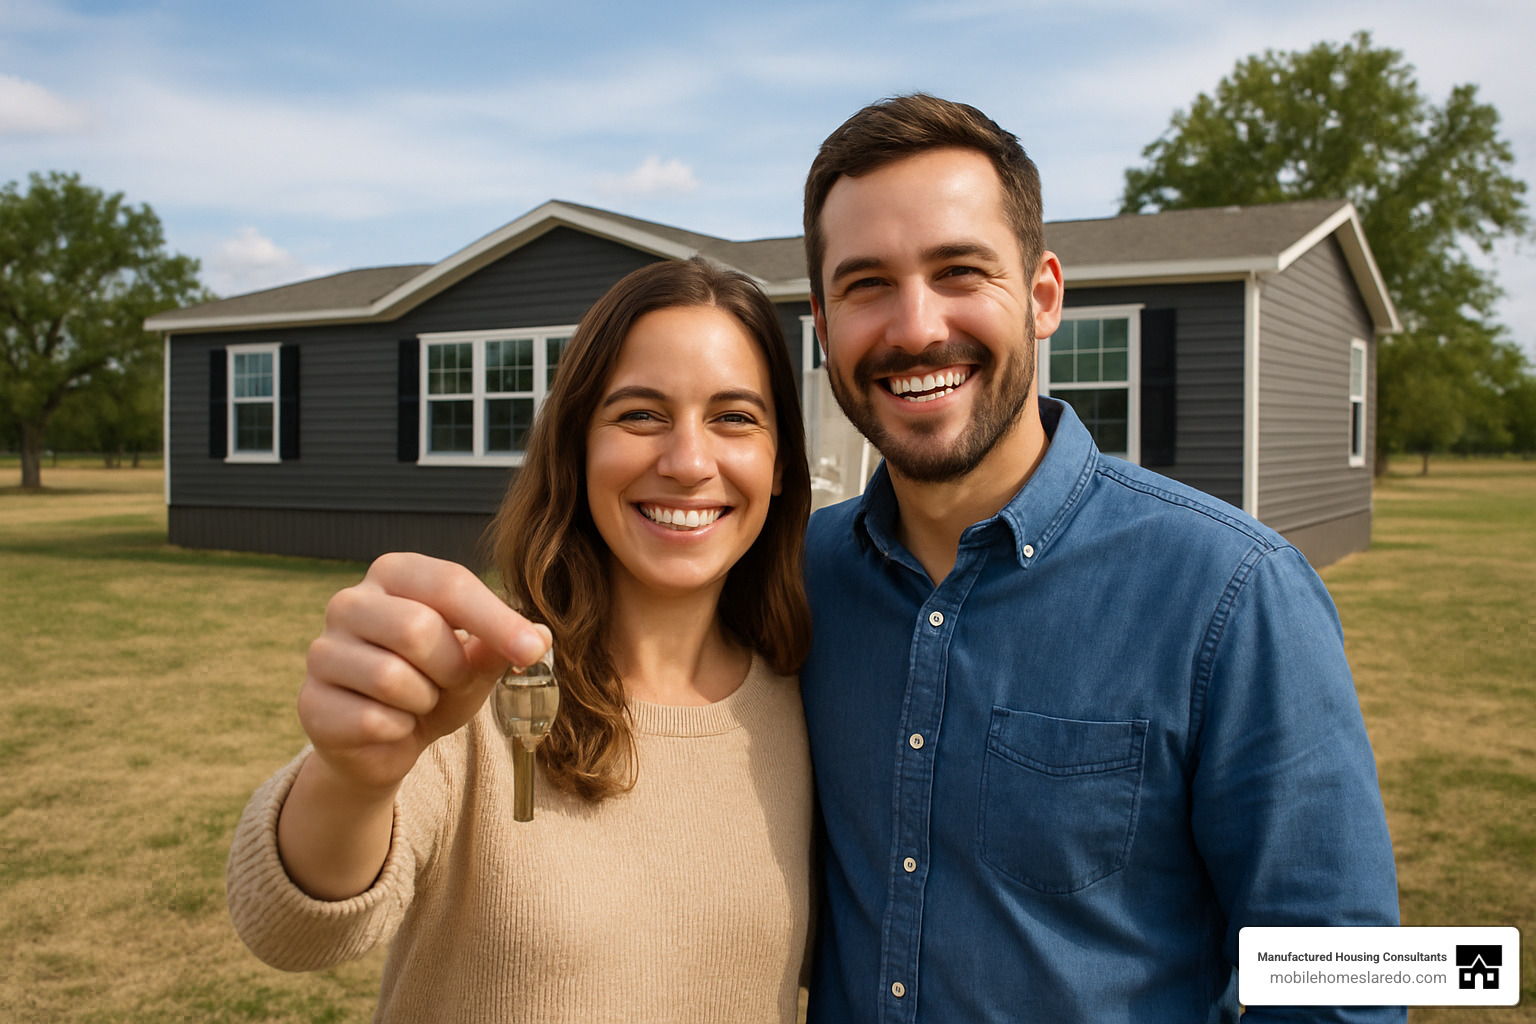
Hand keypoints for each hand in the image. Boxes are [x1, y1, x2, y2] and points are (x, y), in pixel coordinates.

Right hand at [298, 551, 550, 793]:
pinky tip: (393, 725)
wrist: (387, 739)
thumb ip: (500, 646)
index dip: (495, 619)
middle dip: (451, 667)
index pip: (449, 583)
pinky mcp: (310, 702)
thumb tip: (537, 637)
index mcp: (394, 574)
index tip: (531, 651)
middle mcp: (349, 602)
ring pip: (391, 677)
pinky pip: (373, 719)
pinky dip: (399, 730)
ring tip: (419, 701)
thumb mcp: (476, 662)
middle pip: (416, 628)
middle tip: (451, 681)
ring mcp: (322, 651)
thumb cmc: (436, 682)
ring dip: (424, 700)